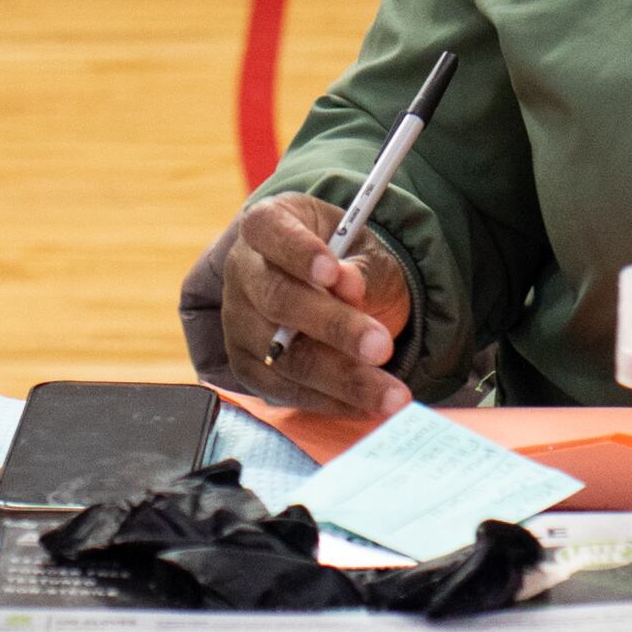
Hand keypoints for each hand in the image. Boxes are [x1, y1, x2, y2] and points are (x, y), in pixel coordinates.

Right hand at [178, 194, 416, 419]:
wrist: (339, 292)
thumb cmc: (350, 261)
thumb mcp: (366, 250)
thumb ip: (361, 266)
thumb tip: (350, 285)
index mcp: (267, 225)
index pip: (269, 231)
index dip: (298, 251)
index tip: (334, 272)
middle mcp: (243, 271)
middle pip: (277, 299)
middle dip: (333, 326)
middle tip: (382, 346)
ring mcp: (239, 322)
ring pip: (283, 356)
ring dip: (342, 378)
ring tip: (393, 394)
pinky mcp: (247, 365)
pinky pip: (285, 390)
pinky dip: (330, 401)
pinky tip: (370, 405)